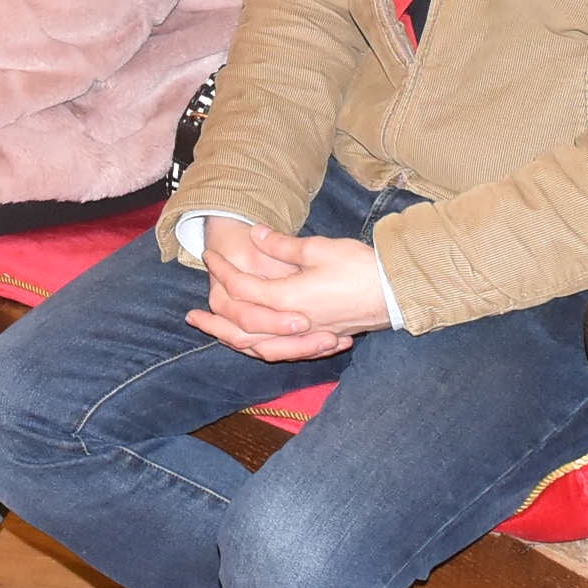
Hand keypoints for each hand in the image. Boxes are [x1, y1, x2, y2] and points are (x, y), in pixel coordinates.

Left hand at [187, 220, 383, 360]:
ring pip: (260, 347)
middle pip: (242, 329)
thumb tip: (256, 235)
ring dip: (234, 341)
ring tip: (216, 335)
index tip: (209, 257)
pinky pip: (282, 352)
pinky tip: (256, 344)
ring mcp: (307, 335)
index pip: (243, 289)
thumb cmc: (360, 267)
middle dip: (214, 322)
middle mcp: (293, 324)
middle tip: (191, 317)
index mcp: (288, 298)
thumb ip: (283, 246)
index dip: (222, 272)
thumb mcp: (319, 248)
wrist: (396, 292)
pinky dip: (262, 349)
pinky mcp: (320, 339)